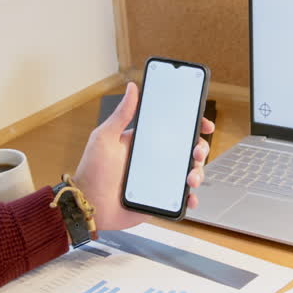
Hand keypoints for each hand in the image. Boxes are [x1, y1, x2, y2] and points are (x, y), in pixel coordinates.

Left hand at [72, 81, 214, 233]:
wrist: (88, 205)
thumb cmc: (92, 170)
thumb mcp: (105, 137)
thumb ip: (121, 114)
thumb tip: (132, 87)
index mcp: (145, 143)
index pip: (174, 130)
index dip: (193, 126)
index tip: (204, 124)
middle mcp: (155, 160)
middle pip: (187, 151)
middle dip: (200, 150)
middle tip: (197, 152)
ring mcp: (159, 181)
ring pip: (188, 173)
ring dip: (197, 173)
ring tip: (190, 178)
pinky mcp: (160, 200)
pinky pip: (181, 199)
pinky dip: (191, 198)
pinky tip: (190, 197)